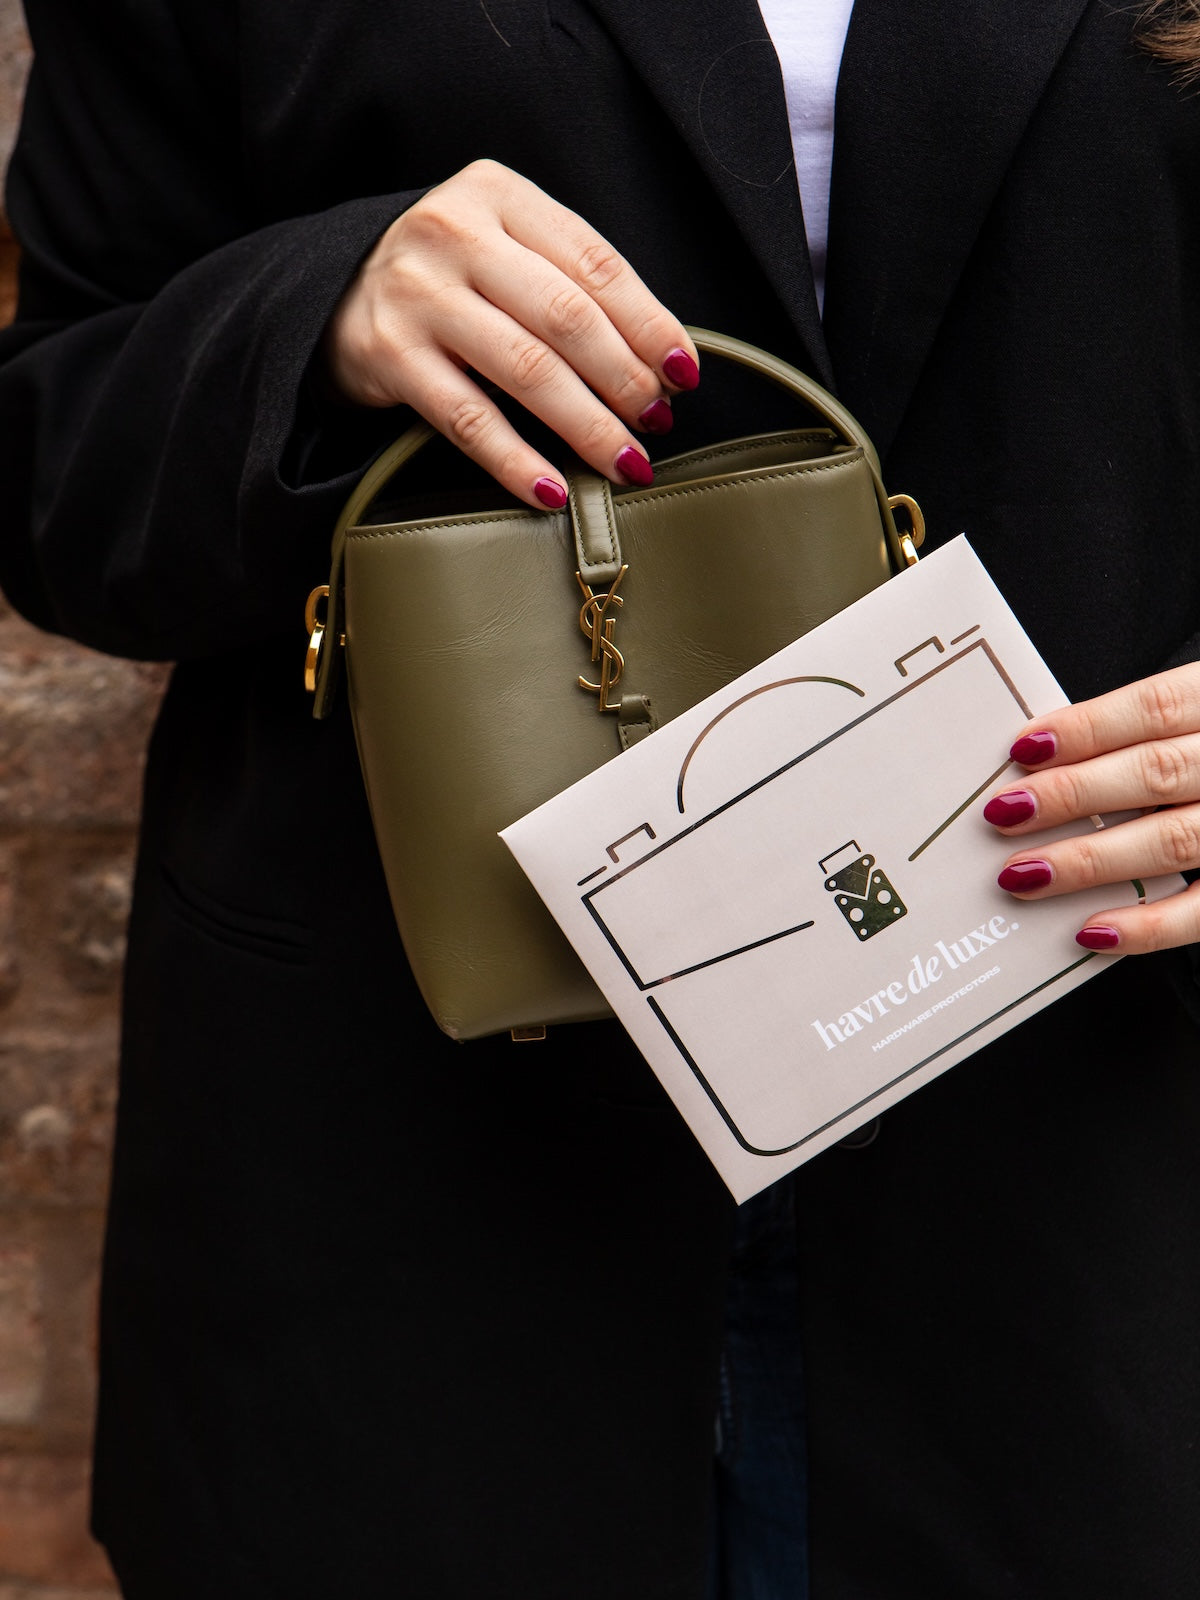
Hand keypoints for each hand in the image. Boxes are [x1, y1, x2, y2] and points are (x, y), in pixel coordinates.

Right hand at [323, 159, 699, 508]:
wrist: (334, 291)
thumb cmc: (449, 277)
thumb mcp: (505, 246)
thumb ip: (568, 280)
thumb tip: (660, 361)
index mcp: (499, 195)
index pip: (596, 263)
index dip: (649, 324)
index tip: (683, 375)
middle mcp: (454, 233)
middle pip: (567, 317)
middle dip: (625, 379)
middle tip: (656, 422)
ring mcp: (418, 295)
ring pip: (526, 369)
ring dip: (587, 425)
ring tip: (625, 461)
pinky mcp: (389, 356)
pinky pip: (468, 420)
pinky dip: (517, 462)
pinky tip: (553, 491)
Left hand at [982, 663, 1199, 952]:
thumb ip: (1153, 728)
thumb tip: (1049, 758)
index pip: (1156, 708)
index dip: (1087, 728)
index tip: (1024, 749)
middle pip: (1154, 773)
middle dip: (1071, 796)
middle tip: (1003, 815)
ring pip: (1172, 840)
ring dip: (1090, 861)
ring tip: (1022, 874)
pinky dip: (1147, 926)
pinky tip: (1091, 932)